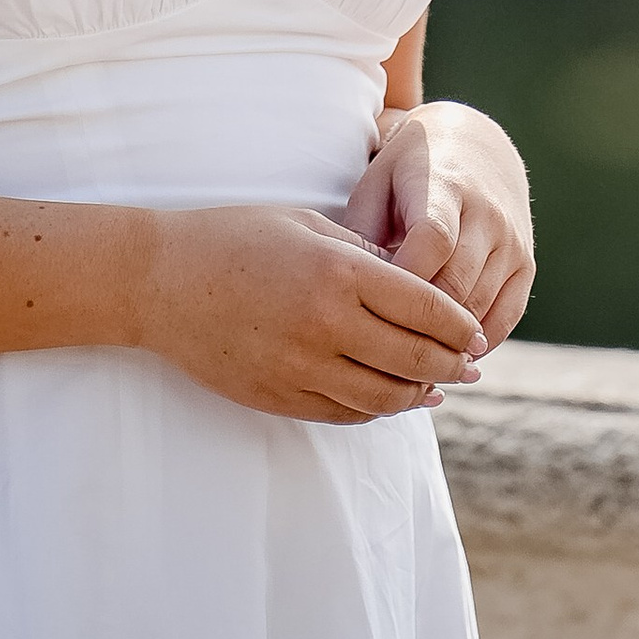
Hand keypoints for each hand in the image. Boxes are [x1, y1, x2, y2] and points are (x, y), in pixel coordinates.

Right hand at [136, 203, 486, 423]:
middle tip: (473, 365)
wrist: (160, 281)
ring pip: (383, 397)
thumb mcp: (309, 224)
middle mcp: (326, 324)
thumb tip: (419, 282)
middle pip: (414, 358)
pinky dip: (377, 410)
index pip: (426, 308)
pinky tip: (392, 400)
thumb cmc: (236, 237)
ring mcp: (300, 367)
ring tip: (440, 388)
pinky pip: (344, 413)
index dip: (461, 326)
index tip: (478, 333)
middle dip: (452, 364)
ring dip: (420, 395)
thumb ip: (366, 253)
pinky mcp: (278, 395)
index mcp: (340, 272)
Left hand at [342, 101, 534, 349]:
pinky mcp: (526, 264)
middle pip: (457, 282)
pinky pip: (507, 317)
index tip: (372, 309)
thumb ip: (363, 233)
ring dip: (446, 340)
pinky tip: (446, 355)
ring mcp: (512, 241)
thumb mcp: (377, 184)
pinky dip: (478, 343)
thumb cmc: (408, 173)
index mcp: (445, 186)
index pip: (433, 240)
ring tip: (407, 364)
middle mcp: (487, 214)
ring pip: (481, 305)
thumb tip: (350, 293)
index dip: (405, 281)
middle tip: (383, 354)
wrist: (475, 147)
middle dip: (420, 323)